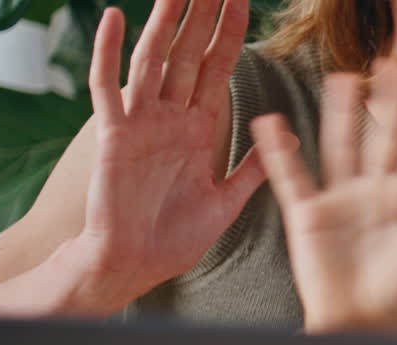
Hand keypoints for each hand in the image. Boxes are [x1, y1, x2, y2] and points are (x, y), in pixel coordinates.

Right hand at [76, 0, 265, 307]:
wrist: (134, 266)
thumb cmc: (174, 238)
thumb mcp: (228, 201)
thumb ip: (255, 168)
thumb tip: (289, 137)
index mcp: (198, 130)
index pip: (218, 69)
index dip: (230, 34)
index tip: (243, 0)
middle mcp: (170, 118)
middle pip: (189, 54)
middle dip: (202, 16)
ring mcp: (140, 124)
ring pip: (152, 60)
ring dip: (164, 23)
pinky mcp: (113, 137)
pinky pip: (107, 88)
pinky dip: (106, 53)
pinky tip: (112, 18)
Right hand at [251, 63, 396, 333]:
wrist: (361, 328)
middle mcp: (376, 194)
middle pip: (383, 139)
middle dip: (389, 104)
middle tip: (392, 65)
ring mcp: (342, 201)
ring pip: (341, 146)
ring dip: (341, 114)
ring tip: (343, 78)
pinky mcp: (309, 215)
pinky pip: (293, 177)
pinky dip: (280, 152)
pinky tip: (273, 124)